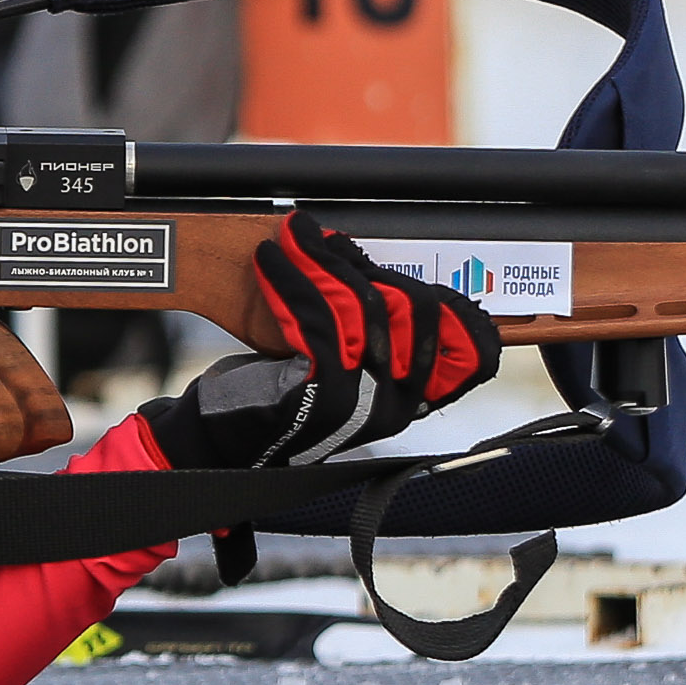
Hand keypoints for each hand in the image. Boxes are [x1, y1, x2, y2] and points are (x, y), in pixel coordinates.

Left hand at [148, 214, 499, 468]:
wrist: (222, 445)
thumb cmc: (272, 400)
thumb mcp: (331, 366)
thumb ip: (361, 329)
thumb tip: (354, 257)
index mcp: (408, 400)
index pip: (464, 349)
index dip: (438, 299)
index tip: (382, 262)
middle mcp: (396, 404)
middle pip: (411, 309)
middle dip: (359, 263)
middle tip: (315, 239)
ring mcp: (366, 401)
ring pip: (362, 306)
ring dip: (318, 261)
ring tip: (289, 239)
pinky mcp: (326, 393)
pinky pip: (318, 319)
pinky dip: (291, 280)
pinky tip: (270, 262)